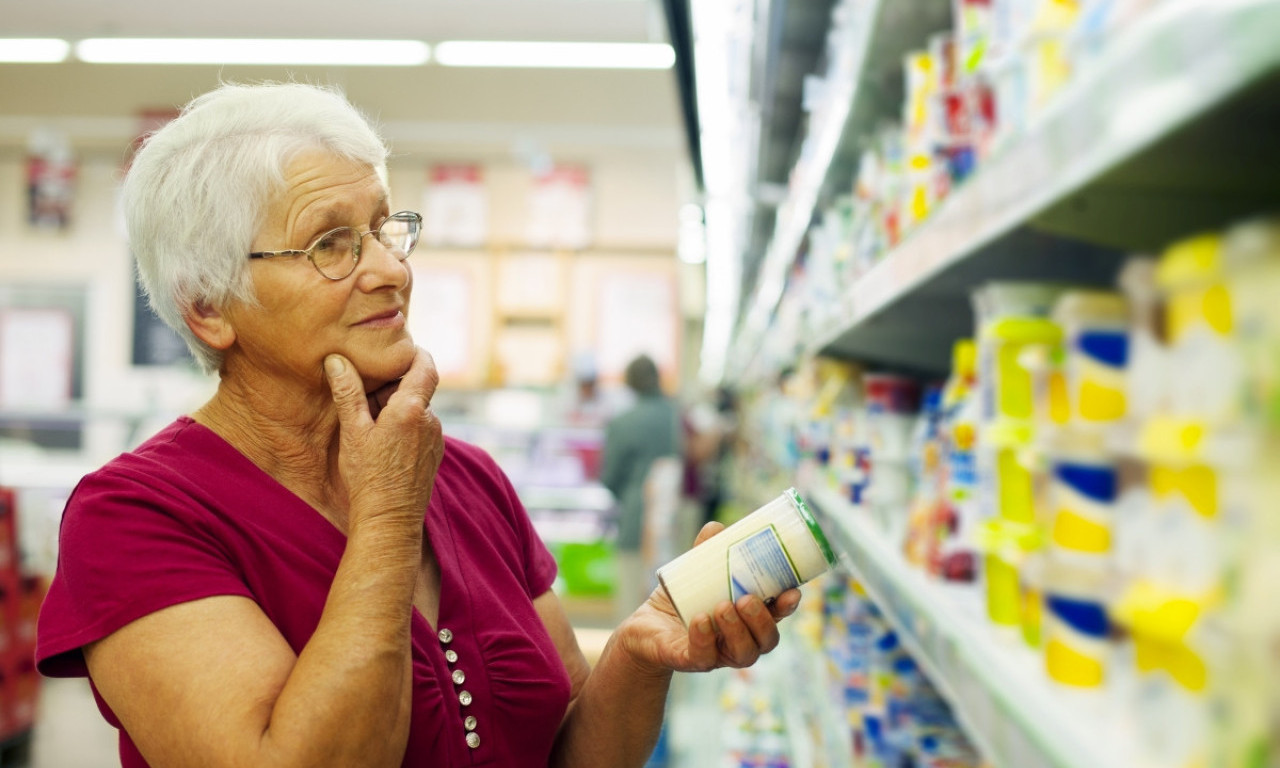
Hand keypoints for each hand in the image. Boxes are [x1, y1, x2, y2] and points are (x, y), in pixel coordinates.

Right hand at [324, 347, 443, 527]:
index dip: (415, 352)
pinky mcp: (434, 455)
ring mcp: (435, 439)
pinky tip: (381, 441)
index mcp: (412, 409)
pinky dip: (404, 425)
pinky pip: (421, 429)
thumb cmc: (368, 477)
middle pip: (417, 388)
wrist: (389, 521)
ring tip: (368, 420)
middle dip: (393, 385)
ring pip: (418, 410)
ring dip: (397, 407)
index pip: (425, 365)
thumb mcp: (353, 431)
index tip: (397, 349)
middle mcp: (430, 421)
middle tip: (365, 391)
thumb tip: (337, 360)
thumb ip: (348, 392)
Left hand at [614, 522, 801, 675]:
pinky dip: (704, 638)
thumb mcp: (693, 574)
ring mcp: (717, 656)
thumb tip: (716, 528)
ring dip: (737, 630)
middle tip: (747, 599)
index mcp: (748, 621)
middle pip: (766, 641)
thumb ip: (705, 553)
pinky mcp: (690, 661)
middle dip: (762, 621)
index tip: (792, 591)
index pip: (776, 618)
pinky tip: (700, 621)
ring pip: (742, 654)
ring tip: (723, 607)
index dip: (787, 607)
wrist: (644, 628)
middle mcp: (739, 642)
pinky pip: (703, 657)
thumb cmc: (680, 602)